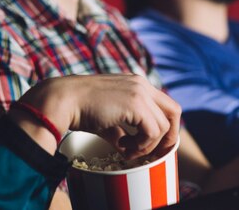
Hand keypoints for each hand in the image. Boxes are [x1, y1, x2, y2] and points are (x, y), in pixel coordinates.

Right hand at [20, 74, 180, 160]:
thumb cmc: (80, 108)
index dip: (165, 127)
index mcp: (136, 84)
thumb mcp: (107, 118)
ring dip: (147, 145)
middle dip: (169, 137)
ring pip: (164, 126)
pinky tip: (122, 147)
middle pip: (174, 112)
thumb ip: (122, 130)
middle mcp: (141, 84)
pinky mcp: (136, 103)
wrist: (64, 100)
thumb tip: (129, 148)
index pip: (164, 104)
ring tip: (126, 150)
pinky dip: (141, 145)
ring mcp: (140, 92)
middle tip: (155, 153)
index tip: (154, 146)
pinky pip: (153, 132)